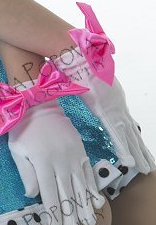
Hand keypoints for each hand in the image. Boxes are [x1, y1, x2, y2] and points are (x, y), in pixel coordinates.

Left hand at [7, 98, 105, 224]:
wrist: (39, 104)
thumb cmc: (23, 129)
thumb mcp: (17, 151)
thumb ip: (25, 174)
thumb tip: (33, 196)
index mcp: (42, 162)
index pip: (49, 193)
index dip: (53, 211)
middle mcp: (60, 161)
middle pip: (67, 193)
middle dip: (71, 215)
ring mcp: (73, 156)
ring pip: (81, 186)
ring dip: (85, 207)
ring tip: (89, 223)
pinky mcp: (81, 151)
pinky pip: (88, 173)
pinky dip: (93, 189)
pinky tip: (96, 202)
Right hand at [53, 45, 155, 174]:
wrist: (77, 58)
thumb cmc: (78, 66)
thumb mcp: (84, 82)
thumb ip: (86, 91)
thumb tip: (81, 92)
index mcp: (113, 100)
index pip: (126, 123)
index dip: (132, 137)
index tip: (138, 149)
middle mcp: (117, 106)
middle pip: (131, 133)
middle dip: (140, 149)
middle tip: (148, 163)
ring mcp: (113, 109)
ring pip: (128, 137)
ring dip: (137, 153)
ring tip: (145, 167)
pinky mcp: (105, 112)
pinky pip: (117, 136)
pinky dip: (124, 148)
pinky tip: (130, 160)